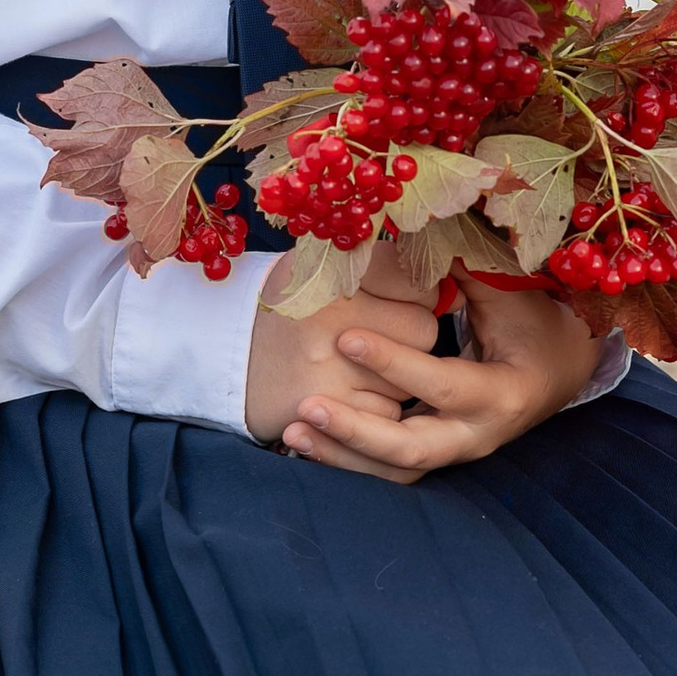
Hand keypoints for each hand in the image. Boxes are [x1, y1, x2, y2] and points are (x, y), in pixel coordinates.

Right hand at [244, 244, 439, 450]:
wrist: (228, 361)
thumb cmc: (291, 308)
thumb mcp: (320, 266)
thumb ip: (378, 261)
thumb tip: (448, 271)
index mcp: (331, 274)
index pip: (416, 278)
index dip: (415, 289)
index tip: (399, 294)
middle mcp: (331, 320)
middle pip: (424, 330)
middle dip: (411, 334)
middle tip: (377, 333)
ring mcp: (331, 372)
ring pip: (412, 377)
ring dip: (397, 376)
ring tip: (357, 364)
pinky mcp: (332, 414)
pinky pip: (391, 413)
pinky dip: (378, 408)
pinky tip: (349, 393)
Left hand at [263, 267, 601, 485]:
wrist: (557, 368)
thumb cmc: (532, 319)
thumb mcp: (507, 291)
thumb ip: (461, 263)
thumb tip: (416, 219)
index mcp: (504, 392)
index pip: (443, 384)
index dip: (395, 364)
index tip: (346, 338)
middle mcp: (478, 433)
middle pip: (413, 449)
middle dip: (357, 431)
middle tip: (306, 406)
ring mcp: (455, 450)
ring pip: (394, 469)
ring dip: (342, 454)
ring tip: (292, 430)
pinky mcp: (434, 454)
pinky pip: (386, 469)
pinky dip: (346, 458)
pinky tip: (304, 439)